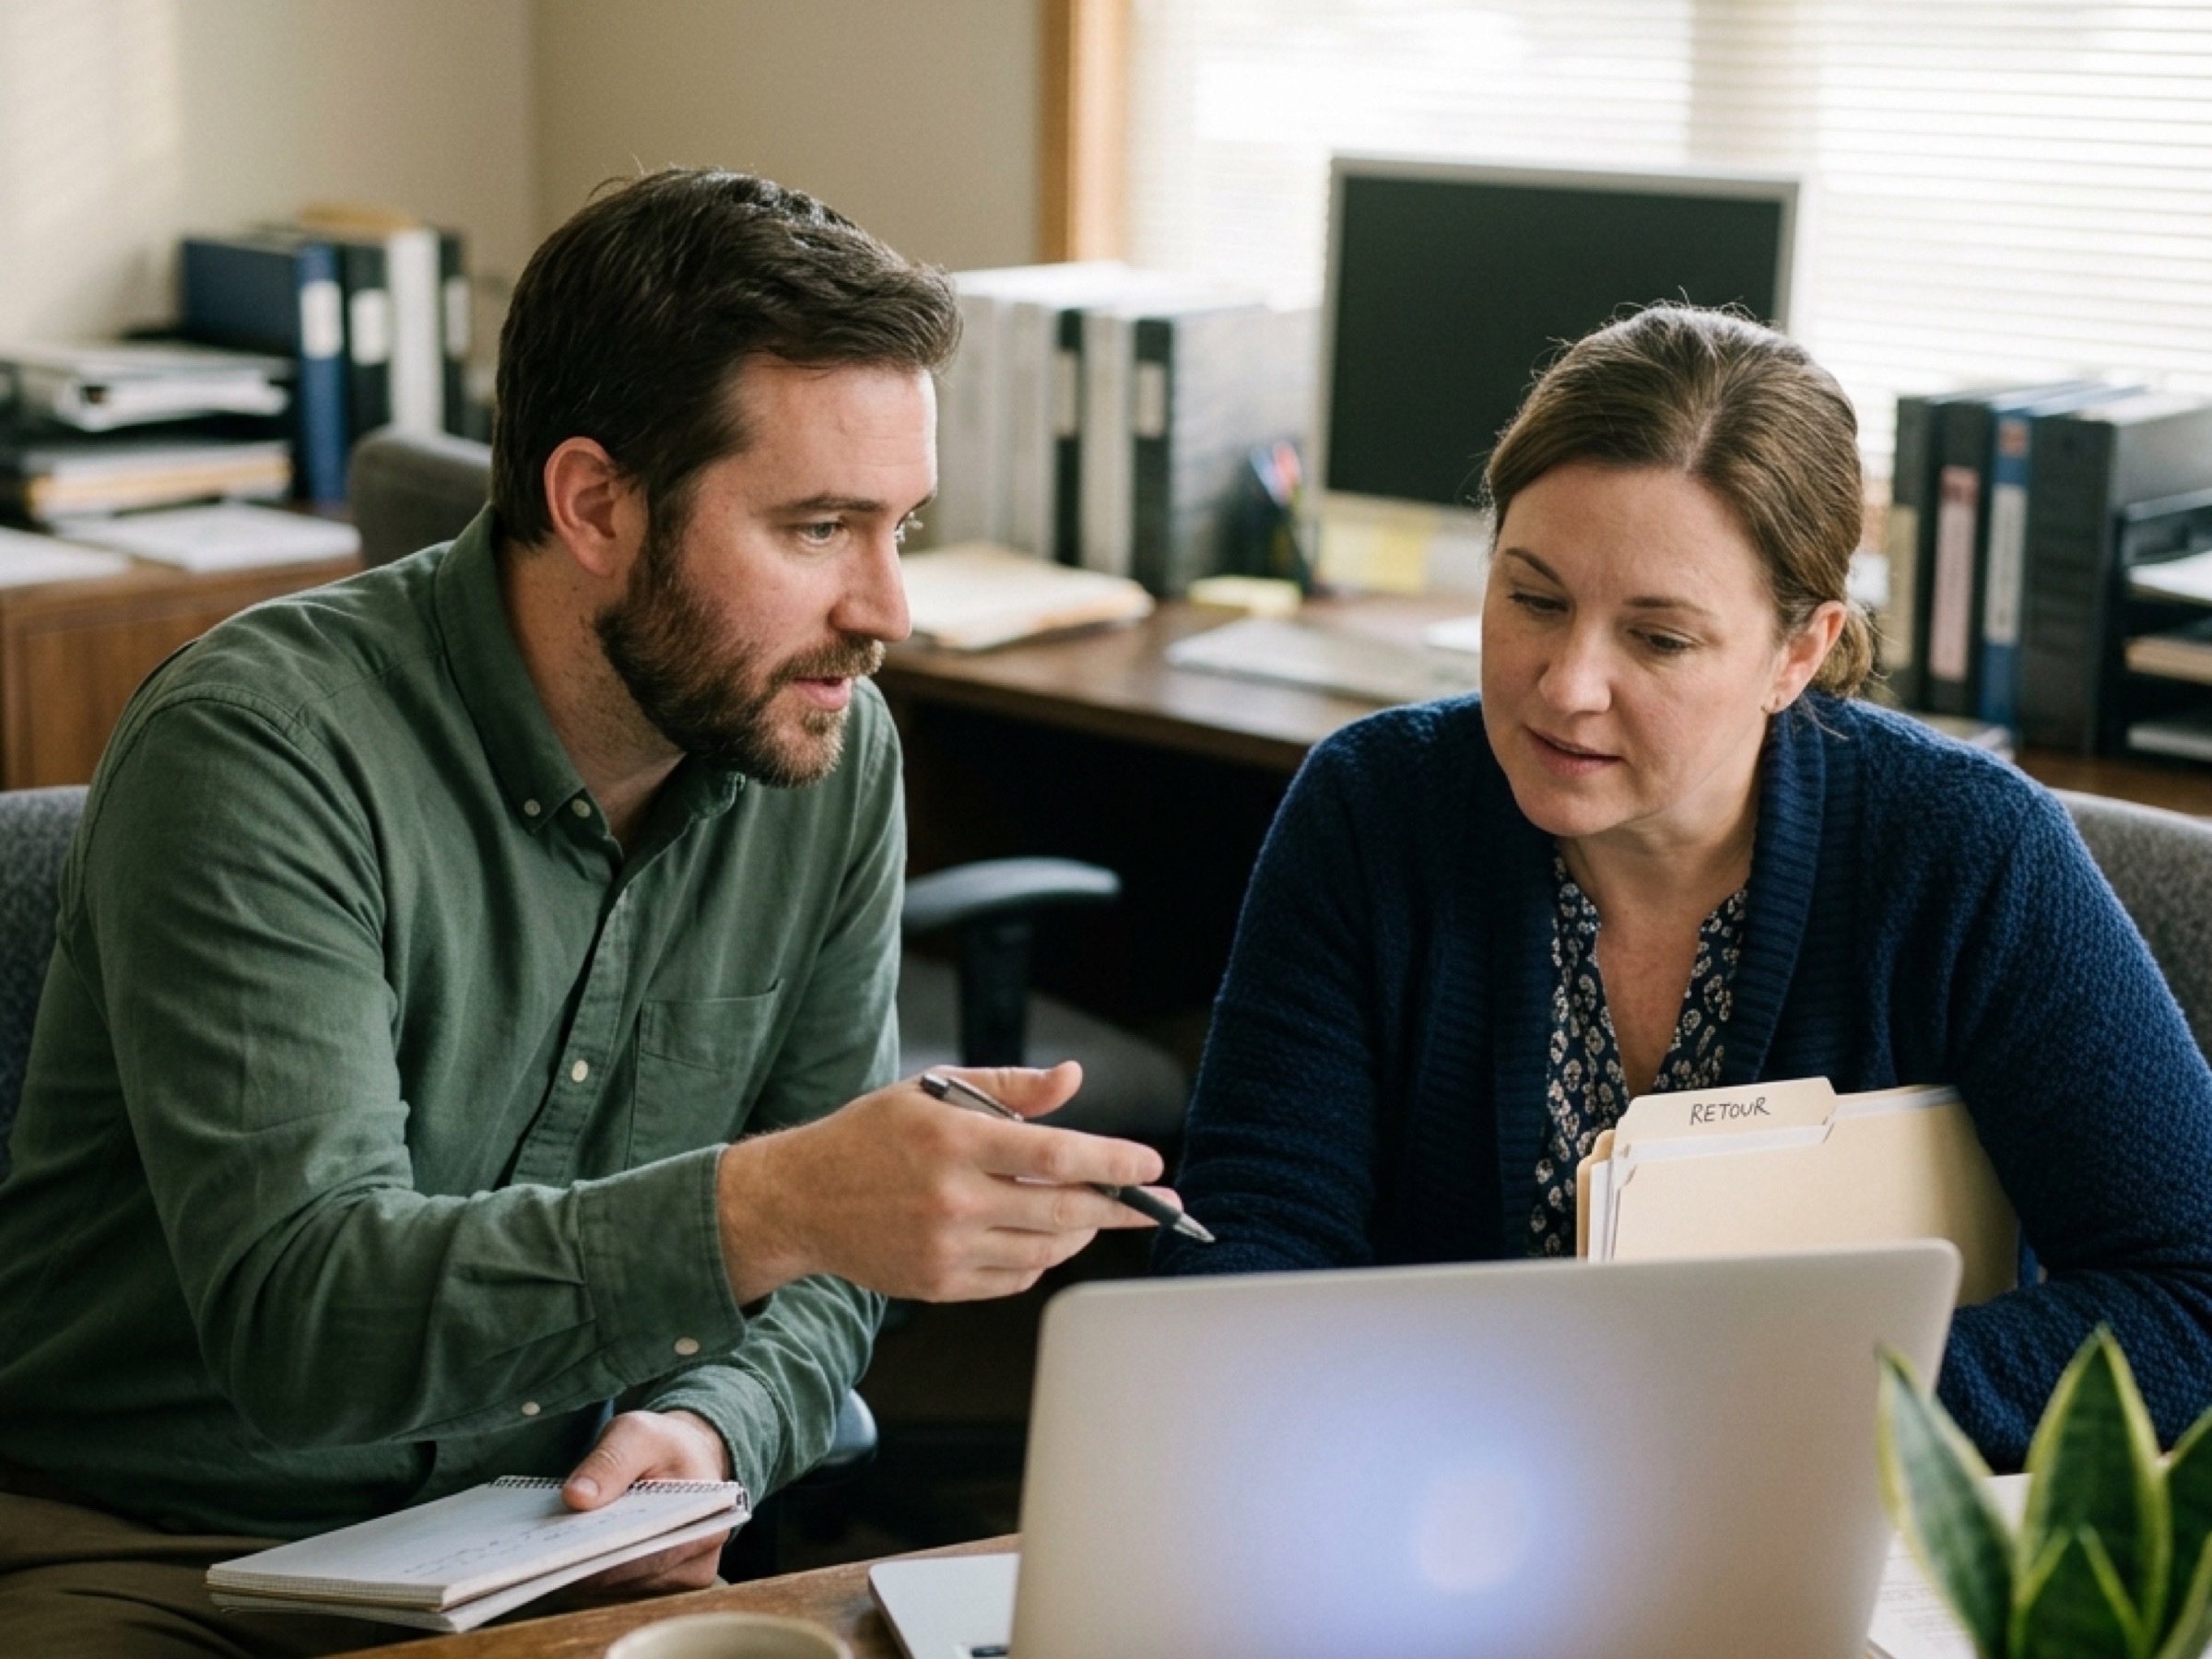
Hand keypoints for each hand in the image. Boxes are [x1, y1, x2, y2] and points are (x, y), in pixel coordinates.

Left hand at [561, 1409, 732, 1595]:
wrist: (684, 1455)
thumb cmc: (662, 1444)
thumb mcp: (636, 1433)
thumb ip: (610, 1461)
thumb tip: (576, 1498)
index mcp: (706, 1518)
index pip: (650, 1554)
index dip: (604, 1558)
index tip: (560, 1555)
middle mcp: (700, 1557)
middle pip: (633, 1579)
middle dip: (587, 1568)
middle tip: (540, 1560)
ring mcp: (682, 1576)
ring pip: (623, 1591)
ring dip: (586, 1576)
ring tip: (548, 1559)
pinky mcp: (663, 1585)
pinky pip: (620, 1591)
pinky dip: (593, 1578)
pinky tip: (566, 1562)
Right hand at [715, 1063, 1172, 1302]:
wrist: (802, 1198)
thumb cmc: (872, 1135)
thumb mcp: (935, 1090)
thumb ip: (1011, 1086)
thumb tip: (1073, 1079)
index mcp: (956, 1140)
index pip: (1057, 1155)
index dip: (1114, 1163)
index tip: (1152, 1166)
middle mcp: (953, 1198)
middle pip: (1064, 1211)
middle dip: (1124, 1208)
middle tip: (1162, 1205)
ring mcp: (947, 1248)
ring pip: (1047, 1249)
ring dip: (1083, 1231)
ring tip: (1097, 1211)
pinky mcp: (939, 1284)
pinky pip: (1016, 1277)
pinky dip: (1043, 1257)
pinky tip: (1046, 1236)